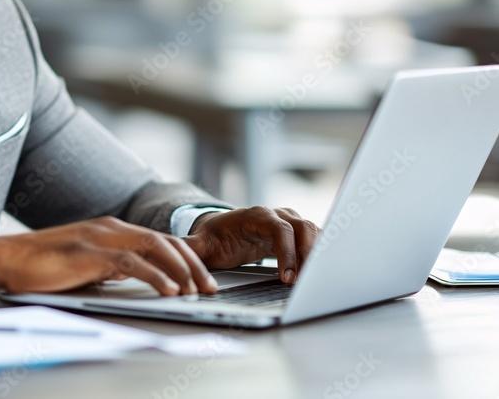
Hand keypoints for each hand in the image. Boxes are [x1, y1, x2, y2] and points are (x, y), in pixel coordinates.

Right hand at [0, 216, 218, 296]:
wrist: (5, 259)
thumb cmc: (40, 264)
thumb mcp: (85, 264)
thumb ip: (111, 266)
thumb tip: (138, 279)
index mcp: (111, 228)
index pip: (159, 239)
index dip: (186, 258)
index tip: (202, 278)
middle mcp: (110, 227)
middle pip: (165, 241)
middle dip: (193, 264)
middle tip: (210, 287)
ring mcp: (100, 237)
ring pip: (155, 247)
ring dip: (181, 270)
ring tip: (197, 290)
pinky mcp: (89, 253)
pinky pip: (132, 263)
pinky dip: (156, 276)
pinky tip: (170, 290)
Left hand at [183, 207, 318, 283]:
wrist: (226, 230)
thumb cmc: (217, 237)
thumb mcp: (204, 242)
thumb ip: (192, 247)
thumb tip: (177, 249)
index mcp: (256, 215)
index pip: (279, 228)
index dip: (286, 251)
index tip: (286, 277)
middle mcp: (277, 215)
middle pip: (302, 228)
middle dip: (308, 254)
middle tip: (305, 283)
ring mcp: (290, 222)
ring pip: (313, 232)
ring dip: (318, 255)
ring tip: (315, 281)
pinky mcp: (297, 233)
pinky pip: (316, 240)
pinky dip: (321, 255)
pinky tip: (320, 274)